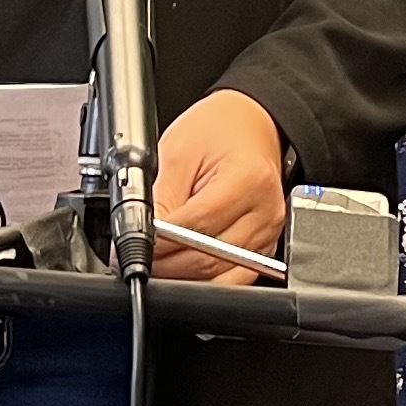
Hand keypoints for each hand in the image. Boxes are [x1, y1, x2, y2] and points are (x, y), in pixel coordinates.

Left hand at [151, 91, 286, 281]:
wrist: (251, 125)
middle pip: (209, 258)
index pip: (197, 226)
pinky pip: (234, 278)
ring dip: (183, 277)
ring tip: (158, 264)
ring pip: (220, 276)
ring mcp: (268, 233)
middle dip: (166, 264)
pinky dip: (206, 280)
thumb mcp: (179, 151)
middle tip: (139, 258)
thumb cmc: (219, 130)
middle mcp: (265, 211)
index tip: (137, 243)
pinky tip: (184, 269)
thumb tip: (144, 233)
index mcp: (247, 180)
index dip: (161, 241)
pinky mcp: (265, 248)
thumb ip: (162, 197)